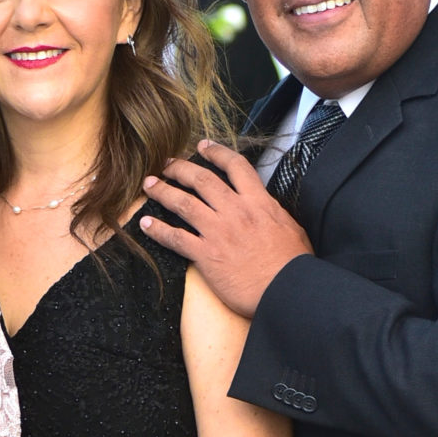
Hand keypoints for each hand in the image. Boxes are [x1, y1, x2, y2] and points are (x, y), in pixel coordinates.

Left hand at [137, 140, 311, 317]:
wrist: (287, 289)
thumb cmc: (293, 264)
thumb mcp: (291, 227)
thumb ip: (273, 213)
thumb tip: (267, 208)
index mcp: (258, 202)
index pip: (235, 166)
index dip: (216, 152)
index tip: (202, 146)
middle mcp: (235, 211)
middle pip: (202, 179)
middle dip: (181, 168)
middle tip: (167, 164)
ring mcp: (218, 232)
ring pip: (183, 203)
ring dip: (163, 191)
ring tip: (149, 185)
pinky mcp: (206, 255)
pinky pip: (175, 238)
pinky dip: (157, 230)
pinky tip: (144, 224)